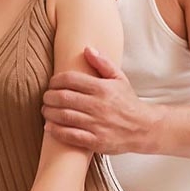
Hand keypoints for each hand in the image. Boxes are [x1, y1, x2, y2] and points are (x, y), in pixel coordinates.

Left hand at [42, 47, 156, 154]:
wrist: (144, 128)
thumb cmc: (128, 102)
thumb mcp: (119, 79)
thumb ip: (103, 63)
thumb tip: (87, 49)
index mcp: (102, 88)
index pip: (70, 79)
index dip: (55, 80)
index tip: (52, 83)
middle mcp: (98, 105)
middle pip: (63, 98)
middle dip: (49, 96)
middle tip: (46, 97)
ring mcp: (97, 124)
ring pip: (64, 116)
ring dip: (49, 112)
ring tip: (45, 110)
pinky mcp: (96, 141)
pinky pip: (71, 136)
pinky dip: (56, 131)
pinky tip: (49, 127)